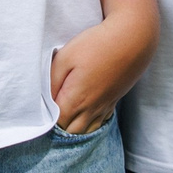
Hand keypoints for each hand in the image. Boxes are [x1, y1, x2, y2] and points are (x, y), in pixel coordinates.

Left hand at [50, 18, 149, 133]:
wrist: (131, 39)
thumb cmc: (95, 45)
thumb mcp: (65, 57)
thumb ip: (51, 81)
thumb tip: (45, 99)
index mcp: (76, 101)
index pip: (56, 124)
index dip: (46, 119)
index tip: (40, 108)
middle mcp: (91, 109)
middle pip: (71, 132)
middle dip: (58, 128)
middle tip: (49, 113)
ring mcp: (104, 107)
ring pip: (86, 131)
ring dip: (74, 129)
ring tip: (65, 116)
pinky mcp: (114, 101)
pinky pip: (100, 122)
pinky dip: (90, 123)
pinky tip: (84, 114)